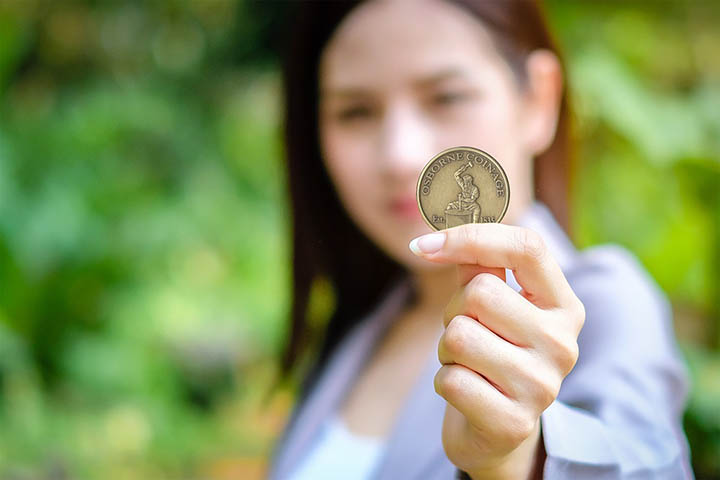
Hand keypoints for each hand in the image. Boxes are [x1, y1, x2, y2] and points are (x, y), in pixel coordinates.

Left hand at [409, 223, 584, 478]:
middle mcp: (563, 343)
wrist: (499, 431)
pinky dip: (445, 382)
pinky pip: (450, 380)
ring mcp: (543, 386)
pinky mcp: (514, 422)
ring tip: (467, 364)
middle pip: (479, 292)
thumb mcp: (490, 306)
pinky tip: (467, 393)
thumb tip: (444, 223)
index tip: (422, 246)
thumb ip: (477, 262)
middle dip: (454, 311)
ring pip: (458, 336)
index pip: (527, 247)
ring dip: (446, 350)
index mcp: (564, 305)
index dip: (470, 236)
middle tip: (466, 334)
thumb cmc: (491, 352)